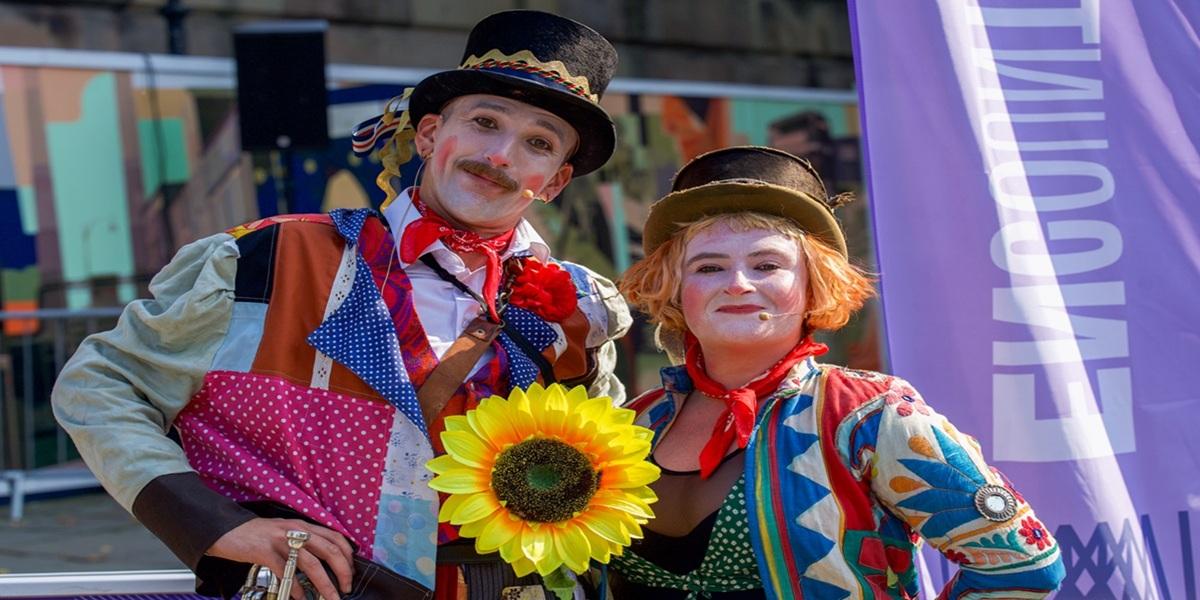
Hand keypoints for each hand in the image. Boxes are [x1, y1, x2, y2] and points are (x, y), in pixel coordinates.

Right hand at [207, 517, 353, 599]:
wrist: (227, 530)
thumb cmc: (257, 535)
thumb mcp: (285, 533)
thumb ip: (303, 544)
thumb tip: (321, 563)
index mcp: (304, 526)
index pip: (336, 537)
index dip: (348, 556)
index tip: (351, 572)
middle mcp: (297, 531)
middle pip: (329, 550)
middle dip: (343, 572)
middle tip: (346, 588)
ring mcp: (282, 541)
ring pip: (312, 564)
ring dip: (325, 585)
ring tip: (330, 598)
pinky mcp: (266, 553)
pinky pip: (287, 573)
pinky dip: (296, 588)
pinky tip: (300, 598)